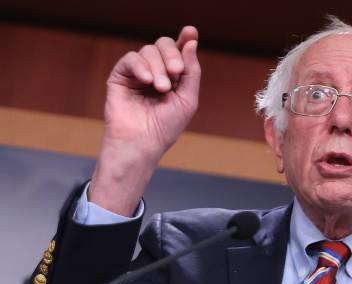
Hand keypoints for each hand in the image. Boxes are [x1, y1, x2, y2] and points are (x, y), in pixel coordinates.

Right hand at [90, 26, 200, 215]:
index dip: (185, 39)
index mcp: (173, 77)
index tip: (190, 31)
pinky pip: (131, 59)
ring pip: (149, 51)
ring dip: (158, 67)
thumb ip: (191, 71)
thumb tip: (191, 41)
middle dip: (172, 55)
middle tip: (176, 72)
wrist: (142, 143)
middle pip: (164, 46)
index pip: (179, 52)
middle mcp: (156, 72)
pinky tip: (147, 81)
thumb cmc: (166, 126)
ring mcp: (137, 74)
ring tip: (161, 88)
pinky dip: (141, 66)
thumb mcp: (187, 98)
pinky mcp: (120, 77)